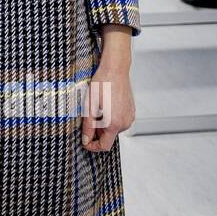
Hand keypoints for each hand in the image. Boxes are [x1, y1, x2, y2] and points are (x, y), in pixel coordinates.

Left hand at [82, 27, 135, 151]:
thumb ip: (88, 126)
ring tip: (97, 108)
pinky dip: (111, 118)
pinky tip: (105, 105)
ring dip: (104, 124)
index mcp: (114, 124)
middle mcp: (125, 123)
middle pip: (108, 137)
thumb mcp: (89, 106)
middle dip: (97, 132)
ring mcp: (130, 117)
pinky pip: (119, 121)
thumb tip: (86, 140)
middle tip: (89, 117)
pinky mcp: (131, 111)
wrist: (115, 69)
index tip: (85, 141)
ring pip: (113, 129)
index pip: (104, 146)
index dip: (93, 146)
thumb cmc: (102, 84)